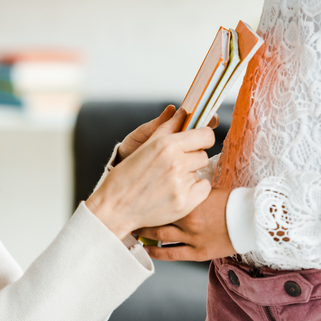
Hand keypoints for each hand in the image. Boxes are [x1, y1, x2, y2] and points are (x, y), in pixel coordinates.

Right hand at [86, 109, 214, 239]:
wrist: (115, 208)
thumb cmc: (126, 177)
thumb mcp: (145, 146)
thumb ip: (167, 127)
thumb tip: (182, 112)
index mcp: (166, 145)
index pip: (206, 135)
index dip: (203, 138)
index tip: (197, 142)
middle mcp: (176, 163)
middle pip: (203, 155)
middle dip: (192, 158)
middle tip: (176, 164)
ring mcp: (180, 185)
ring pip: (199, 172)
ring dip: (189, 174)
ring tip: (169, 180)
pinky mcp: (184, 204)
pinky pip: (203, 189)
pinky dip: (194, 190)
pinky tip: (177, 191)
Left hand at [135, 187, 235, 261]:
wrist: (251, 220)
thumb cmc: (232, 200)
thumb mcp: (208, 188)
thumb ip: (189, 187)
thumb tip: (174, 177)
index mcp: (190, 201)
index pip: (161, 197)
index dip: (146, 196)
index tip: (134, 194)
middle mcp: (188, 220)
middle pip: (156, 217)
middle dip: (141, 215)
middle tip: (128, 212)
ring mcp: (192, 238)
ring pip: (160, 236)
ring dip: (145, 233)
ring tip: (134, 230)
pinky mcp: (198, 253)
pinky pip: (172, 254)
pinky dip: (157, 253)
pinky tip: (147, 250)